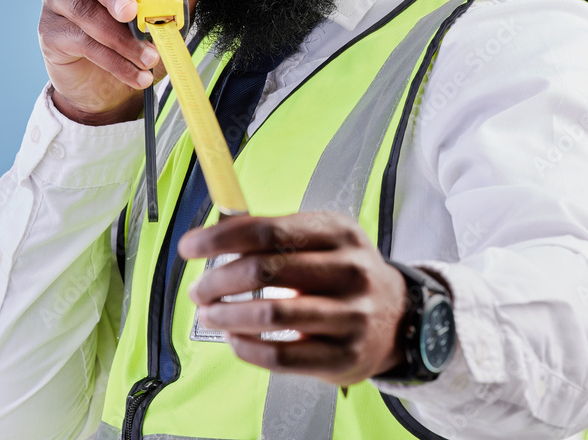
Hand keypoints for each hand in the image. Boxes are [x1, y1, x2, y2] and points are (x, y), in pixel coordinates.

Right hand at [38, 0, 203, 123]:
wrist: (114, 87)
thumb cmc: (140, 40)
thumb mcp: (169, 16)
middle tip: (131, 11)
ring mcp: (61, 1)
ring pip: (84, 10)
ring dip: (120, 37)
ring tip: (148, 57)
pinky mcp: (51, 32)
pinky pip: (82, 41)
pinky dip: (113, 60)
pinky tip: (135, 73)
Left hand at [178, 212, 407, 385]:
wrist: (397, 317)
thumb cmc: (344, 272)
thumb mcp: (322, 238)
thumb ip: (273, 233)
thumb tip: (214, 233)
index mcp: (339, 232)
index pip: (267, 230)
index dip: (220, 238)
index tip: (190, 247)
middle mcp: (349, 270)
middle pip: (264, 271)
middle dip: (218, 280)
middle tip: (198, 288)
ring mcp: (350, 316)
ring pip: (269, 315)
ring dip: (225, 315)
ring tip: (209, 313)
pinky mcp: (342, 357)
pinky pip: (279, 356)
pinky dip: (245, 347)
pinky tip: (234, 338)